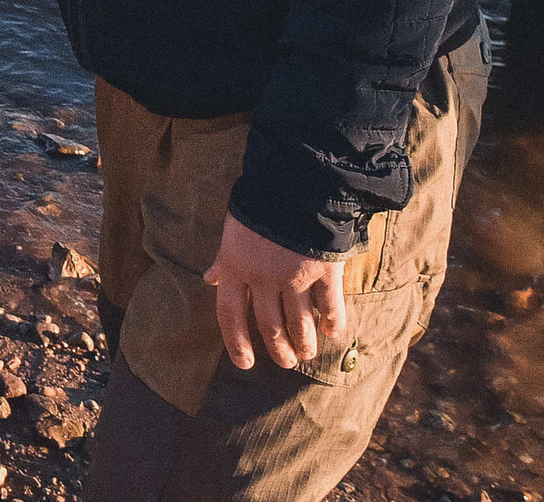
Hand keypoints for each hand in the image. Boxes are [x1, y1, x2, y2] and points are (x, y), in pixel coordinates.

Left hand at [205, 214, 346, 370]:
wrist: (297, 179)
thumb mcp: (233, 230)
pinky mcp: (323, 270)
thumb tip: (209, 278)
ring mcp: (294, 276)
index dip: (236, 344)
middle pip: (268, 325)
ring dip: (304, 343)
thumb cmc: (261, 203)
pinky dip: (333, 322)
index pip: (229, 316)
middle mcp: (262, 277)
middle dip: (278, 349)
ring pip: (299, 323)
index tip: (245, 364)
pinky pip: (329, 306)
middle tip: (286, 362)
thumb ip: (224, 259)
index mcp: (235, 267)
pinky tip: (334, 333)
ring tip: (307, 353)